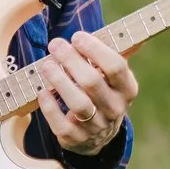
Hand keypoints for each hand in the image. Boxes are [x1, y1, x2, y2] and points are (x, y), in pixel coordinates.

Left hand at [38, 32, 138, 157]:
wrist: (100, 135)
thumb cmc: (102, 93)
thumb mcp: (113, 77)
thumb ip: (109, 55)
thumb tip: (111, 30)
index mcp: (127, 89)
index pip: (116, 66)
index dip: (95, 49)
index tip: (77, 37)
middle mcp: (115, 108)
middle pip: (92, 82)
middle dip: (71, 60)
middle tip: (55, 45)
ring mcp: (96, 126)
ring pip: (78, 104)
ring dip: (59, 80)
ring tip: (46, 64)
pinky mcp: (76, 139)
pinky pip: (61, 124)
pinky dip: (50, 107)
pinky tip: (42, 91)